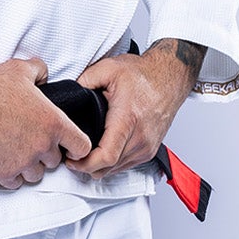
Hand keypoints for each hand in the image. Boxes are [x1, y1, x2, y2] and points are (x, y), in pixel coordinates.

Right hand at [0, 57, 90, 189]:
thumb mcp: (21, 69)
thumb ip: (40, 71)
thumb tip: (44, 75)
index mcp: (53, 123)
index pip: (81, 146)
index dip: (76, 147)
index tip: (69, 147)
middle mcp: (42, 145)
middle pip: (54, 162)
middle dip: (45, 154)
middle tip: (30, 142)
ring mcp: (23, 162)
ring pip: (36, 175)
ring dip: (28, 167)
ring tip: (16, 154)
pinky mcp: (3, 173)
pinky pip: (15, 183)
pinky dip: (10, 176)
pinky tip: (3, 162)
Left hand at [70, 40, 202, 175]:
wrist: (169, 78)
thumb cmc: (143, 75)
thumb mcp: (108, 68)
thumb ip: (84, 81)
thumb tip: (68, 94)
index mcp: (127, 119)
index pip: (106, 156)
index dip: (84, 163)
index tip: (71, 158)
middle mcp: (140, 137)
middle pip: (108, 168)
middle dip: (86, 166)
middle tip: (72, 157)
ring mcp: (146, 147)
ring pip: (116, 170)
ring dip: (99, 167)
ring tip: (84, 154)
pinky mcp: (149, 151)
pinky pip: (125, 166)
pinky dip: (112, 164)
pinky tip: (102, 152)